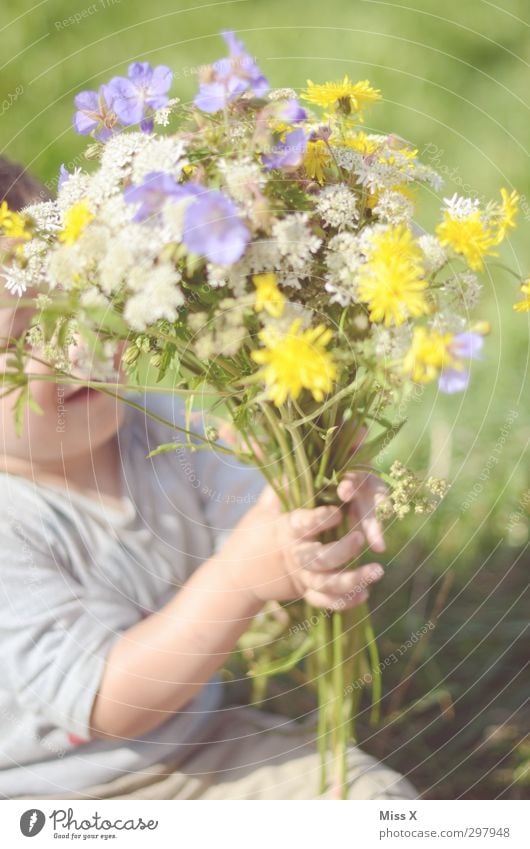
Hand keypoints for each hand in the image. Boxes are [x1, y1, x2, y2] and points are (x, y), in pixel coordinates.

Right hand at [218, 481, 385, 609]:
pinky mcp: (304, 593)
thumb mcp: (267, 503)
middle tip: (363, 538)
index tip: (337, 509)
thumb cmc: (256, 530)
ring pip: (328, 583)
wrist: (237, 574)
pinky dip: (346, 600)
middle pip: (320, 557)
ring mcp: (299, 577)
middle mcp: (293, 555)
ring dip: (354, 579)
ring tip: (378, 571)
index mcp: (283, 530)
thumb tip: (298, 444)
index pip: (302, 524)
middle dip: (343, 549)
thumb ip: (288, 479)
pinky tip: (365, 594)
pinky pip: (326, 602)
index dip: (319, 518)